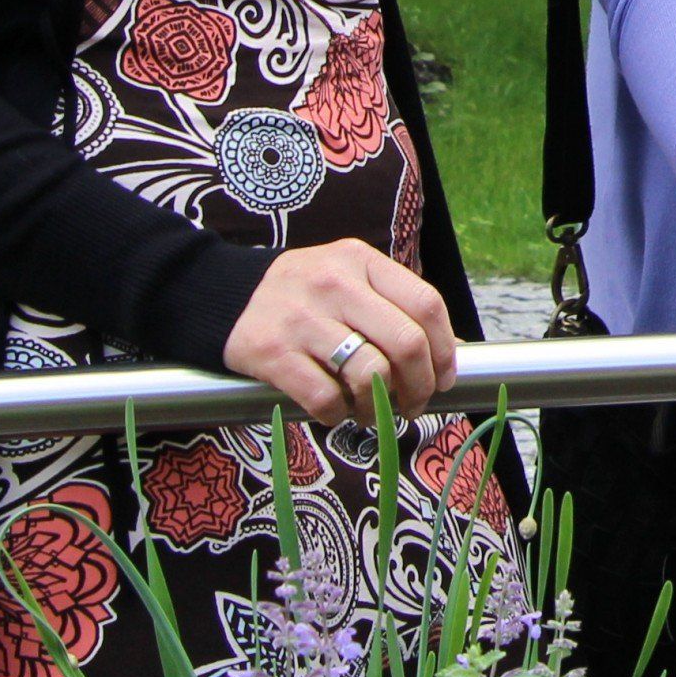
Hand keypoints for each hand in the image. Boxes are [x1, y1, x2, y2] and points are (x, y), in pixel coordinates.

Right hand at [225, 239, 458, 425]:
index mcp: (361, 261)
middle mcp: (335, 285)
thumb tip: (452, 352)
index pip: (426, 304)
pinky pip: (325, 397)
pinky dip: (339, 415)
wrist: (223, 298)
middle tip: (414, 404)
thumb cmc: (304, 295)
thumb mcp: (351, 280)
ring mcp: (302, 319)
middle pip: (405, 343)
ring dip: (380, 407)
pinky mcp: (272, 354)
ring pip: (369, 374)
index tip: (444, 376)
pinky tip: (337, 412)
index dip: (444, 349)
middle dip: (420, 385)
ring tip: (373, 412)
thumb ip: (396, 307)